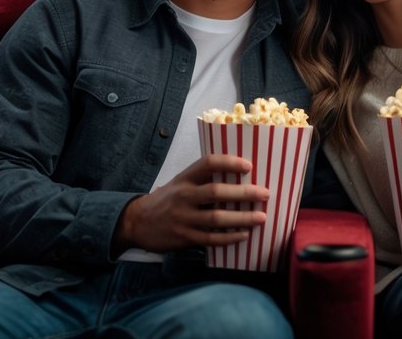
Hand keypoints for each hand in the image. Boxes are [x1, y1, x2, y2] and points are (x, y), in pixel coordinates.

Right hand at [112, 154, 268, 252]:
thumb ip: (202, 180)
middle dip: (243, 194)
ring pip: (216, 219)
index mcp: (185, 178)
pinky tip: (244, 235)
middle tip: (265, 194)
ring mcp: (183, 218)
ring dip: (242, 218)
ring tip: (261, 217)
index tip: (248, 166)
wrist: (137, 222)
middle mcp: (183, 196)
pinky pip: (211, 239)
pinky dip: (229, 238)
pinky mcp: (183, 237)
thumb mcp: (180, 183)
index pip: (208, 164)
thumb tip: (239, 178)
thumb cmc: (167, 199)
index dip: (229, 163)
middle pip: (216, 192)